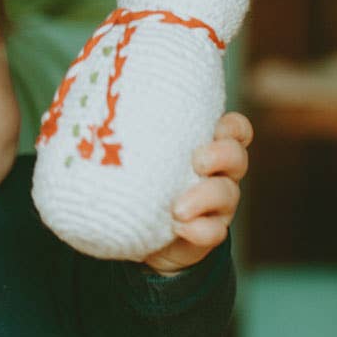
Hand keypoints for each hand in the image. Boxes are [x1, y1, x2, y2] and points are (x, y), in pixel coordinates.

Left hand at [142, 111, 250, 275]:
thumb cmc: (139, 178)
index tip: (217, 129)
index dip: (232, 127)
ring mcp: (216, 205)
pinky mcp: (207, 232)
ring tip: (179, 208)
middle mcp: (218, 173)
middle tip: (197, 162)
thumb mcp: (139, 152)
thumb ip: (136, 132)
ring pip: (227, 194)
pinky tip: (179, 227)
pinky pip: (215, 231)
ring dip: (204, 197)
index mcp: (206, 147)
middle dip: (222, 155)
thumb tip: (99, 104)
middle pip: (237, 157)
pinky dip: (199, 229)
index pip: (234, 130)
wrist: (137, 231)